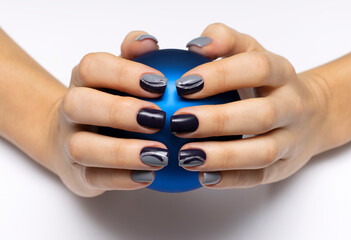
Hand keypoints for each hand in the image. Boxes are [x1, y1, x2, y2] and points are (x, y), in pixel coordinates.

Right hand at [50, 32, 168, 196]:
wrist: (74, 136)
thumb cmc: (109, 101)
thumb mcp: (120, 76)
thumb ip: (134, 57)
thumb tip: (149, 41)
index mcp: (82, 81)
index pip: (92, 67)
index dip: (125, 73)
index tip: (161, 83)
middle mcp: (70, 110)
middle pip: (80, 104)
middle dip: (119, 111)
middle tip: (159, 118)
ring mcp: (69, 143)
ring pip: (84, 147)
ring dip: (123, 152)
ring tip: (160, 155)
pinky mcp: (77, 174)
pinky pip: (96, 179)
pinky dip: (123, 178)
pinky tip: (151, 176)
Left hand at [172, 23, 328, 187]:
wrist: (310, 113)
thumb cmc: (268, 82)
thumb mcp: (251, 52)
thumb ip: (225, 41)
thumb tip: (195, 45)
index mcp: (282, 74)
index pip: (256, 69)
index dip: (220, 76)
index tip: (182, 85)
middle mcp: (292, 106)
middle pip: (261, 115)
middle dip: (217, 121)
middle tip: (178, 122)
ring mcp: (292, 140)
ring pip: (262, 152)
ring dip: (222, 156)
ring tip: (185, 155)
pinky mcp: (284, 167)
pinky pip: (258, 177)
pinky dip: (231, 179)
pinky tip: (202, 177)